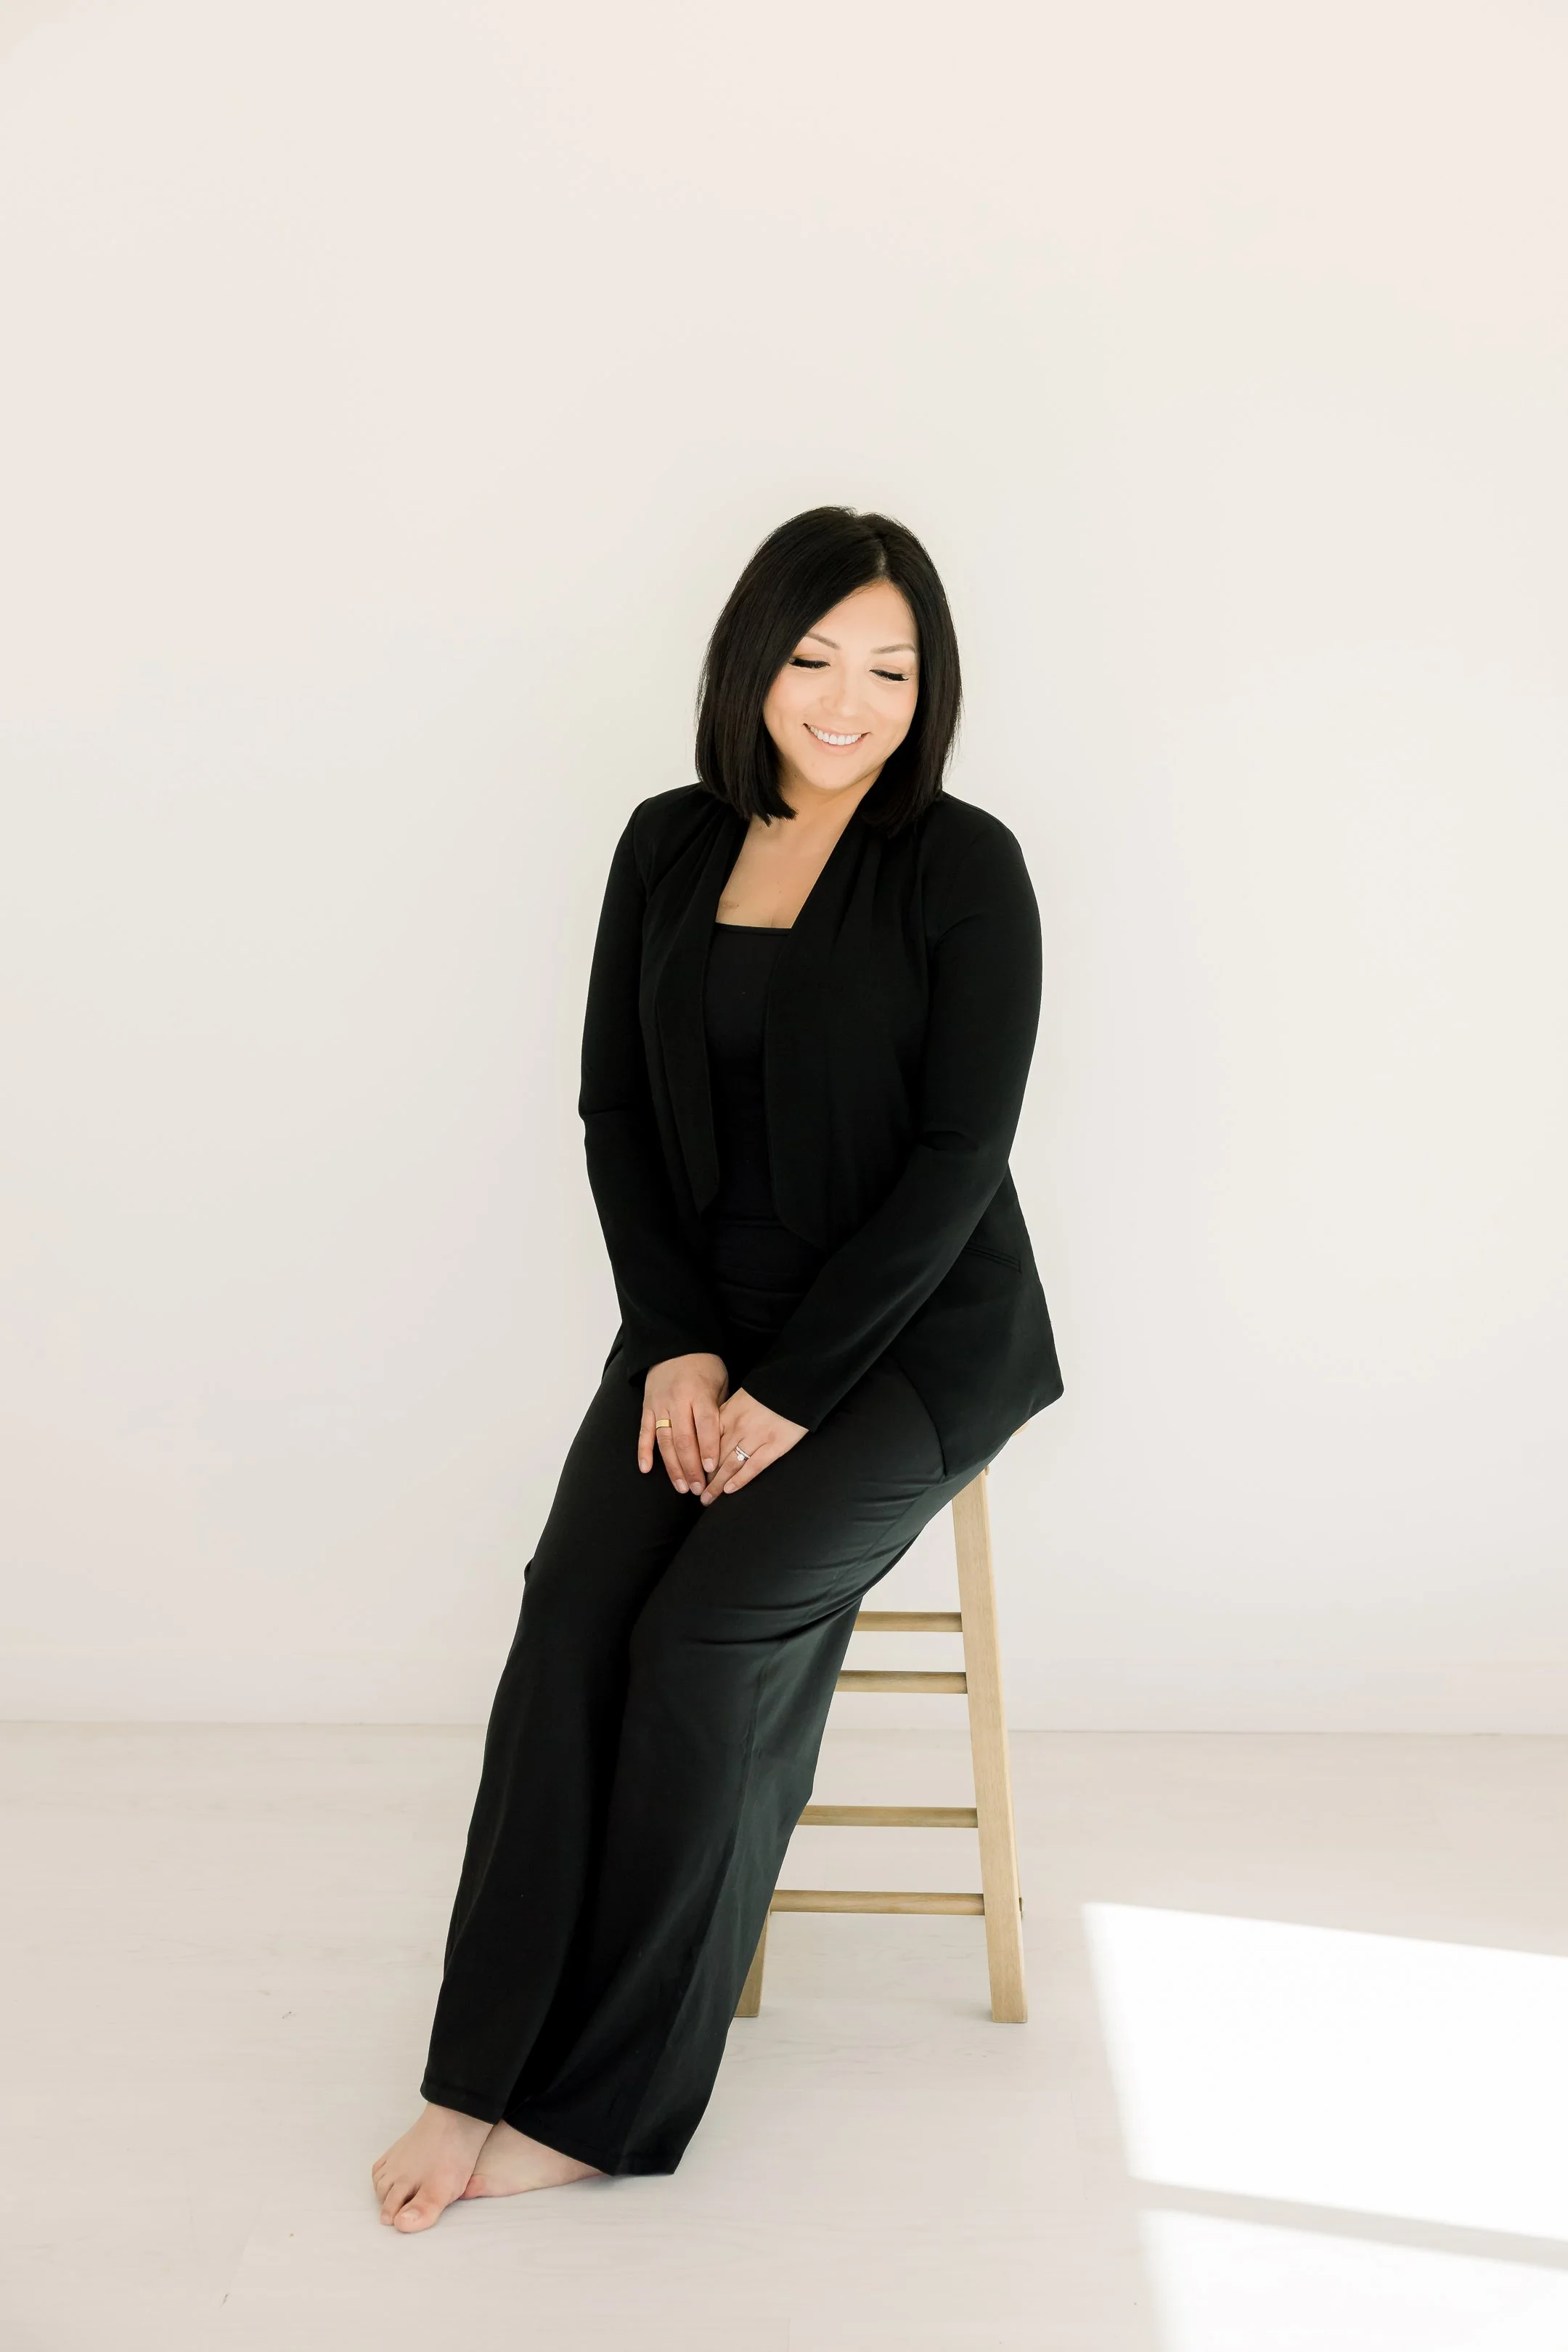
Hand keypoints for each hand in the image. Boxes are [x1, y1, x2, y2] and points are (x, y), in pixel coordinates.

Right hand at [640, 1353, 729, 1494]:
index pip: (705, 1425)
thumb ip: (720, 1410)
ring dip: (672, 1466)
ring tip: (681, 1487)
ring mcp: (659, 1405)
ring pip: (664, 1441)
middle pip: (683, 1439)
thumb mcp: (720, 1382)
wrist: (674, 1345)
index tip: (711, 1469)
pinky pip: (644, 1432)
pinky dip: (643, 1451)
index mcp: (699, 1394)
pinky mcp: (647, 1407)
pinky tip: (646, 1469)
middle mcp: (678, 1401)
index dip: (708, 1448)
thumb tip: (724, 1441)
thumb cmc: (704, 1365)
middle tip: (697, 1489)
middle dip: (691, 1466)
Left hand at [697, 1387, 807, 1502]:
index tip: (690, 1473)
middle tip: (696, 1492)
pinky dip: (739, 1480)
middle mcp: (738, 1428)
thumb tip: (710, 1433)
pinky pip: (753, 1467)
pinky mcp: (774, 1447)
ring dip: (717, 1485)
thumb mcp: (740, 1398)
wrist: (796, 1385)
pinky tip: (729, 1490)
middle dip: (704, 1477)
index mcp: (727, 1414)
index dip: (696, 1460)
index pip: (706, 1441)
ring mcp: (756, 1438)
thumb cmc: (768, 1391)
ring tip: (708, 1499)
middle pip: (715, 1457)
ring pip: (730, 1465)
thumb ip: (725, 1415)